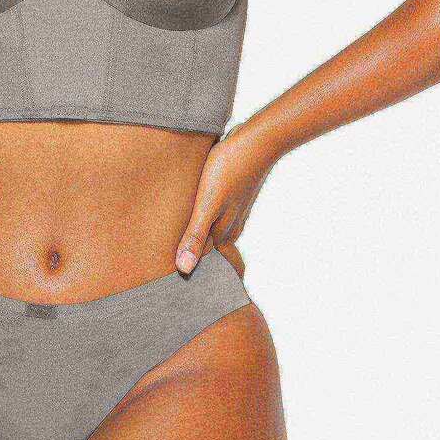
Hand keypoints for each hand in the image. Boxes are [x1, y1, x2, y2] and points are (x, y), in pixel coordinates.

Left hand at [175, 126, 280, 274]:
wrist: (258, 141)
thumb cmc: (229, 170)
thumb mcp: (207, 205)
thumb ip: (195, 236)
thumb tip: (183, 270)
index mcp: (224, 233)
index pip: (216, 266)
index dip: (205, 279)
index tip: (194, 299)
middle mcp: (230, 225)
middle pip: (214, 252)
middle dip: (202, 265)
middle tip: (181, 279)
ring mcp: (233, 210)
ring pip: (215, 234)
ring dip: (202, 243)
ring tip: (183, 253)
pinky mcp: (231, 194)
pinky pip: (216, 216)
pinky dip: (204, 223)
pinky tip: (194, 218)